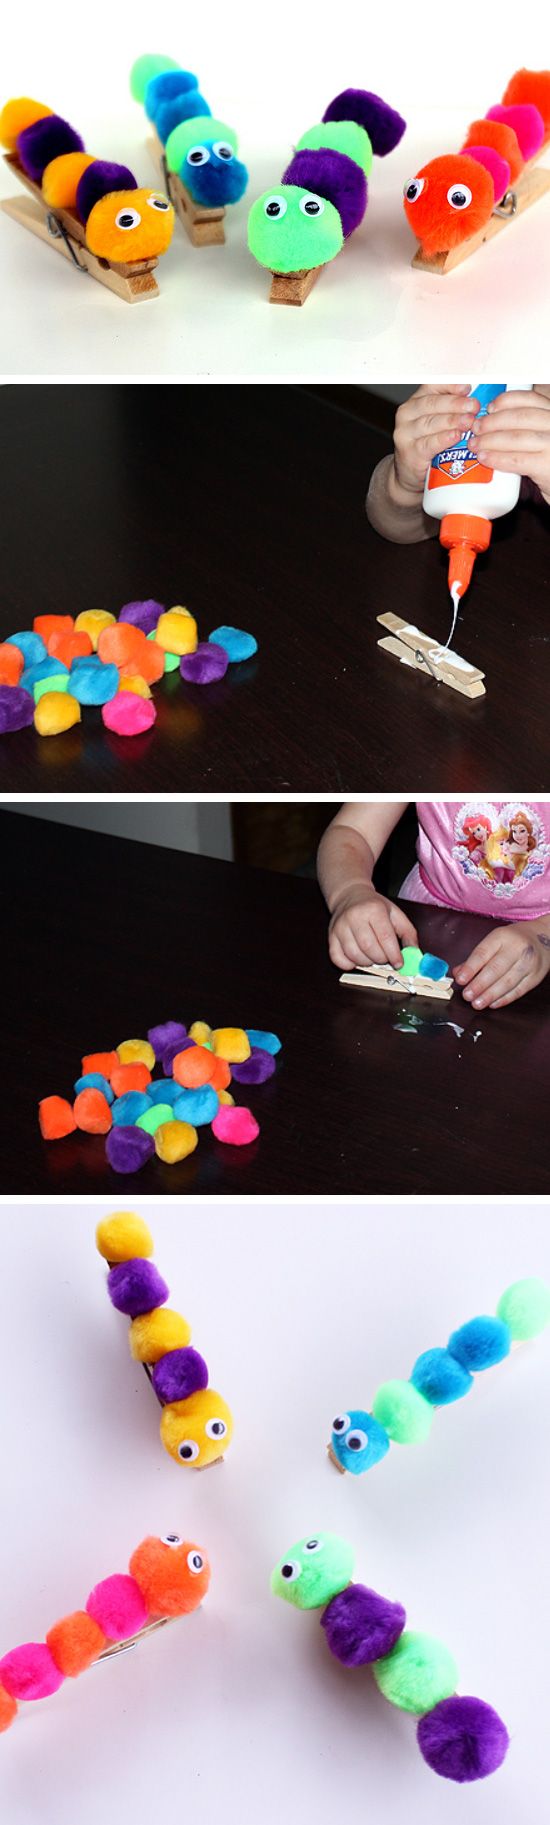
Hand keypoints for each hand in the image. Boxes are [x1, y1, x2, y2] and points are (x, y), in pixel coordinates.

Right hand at [329, 887, 417, 971]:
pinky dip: (350, 964)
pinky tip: (358, 958)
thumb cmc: (374, 906)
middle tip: (386, 958)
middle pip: (369, 948)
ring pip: (354, 956)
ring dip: (367, 963)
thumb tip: (414, 955)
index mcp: (373, 909)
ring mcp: (340, 927)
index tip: (399, 963)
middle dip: (381, 959)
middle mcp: (354, 917)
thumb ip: (409, 934)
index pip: (385, 937)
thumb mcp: (396, 914)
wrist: (349, 895)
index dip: (394, 955)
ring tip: (373, 956)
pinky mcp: (331, 937)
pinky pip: (338, 959)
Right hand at [391, 385, 478, 498]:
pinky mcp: (409, 453)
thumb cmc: (430, 445)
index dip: (450, 385)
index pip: (432, 386)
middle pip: (432, 403)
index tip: (467, 388)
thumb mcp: (439, 423)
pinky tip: (455, 436)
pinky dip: (443, 439)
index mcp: (417, 401)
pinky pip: (428, 443)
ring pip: (430, 423)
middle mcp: (408, 414)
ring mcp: (405, 434)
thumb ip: (454, 409)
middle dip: (456, 404)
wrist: (412, 474)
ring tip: (469, 422)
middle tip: (474, 406)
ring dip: (452, 421)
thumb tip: (480, 400)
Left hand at [453, 923, 549, 1009]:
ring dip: (490, 995)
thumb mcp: (494, 940)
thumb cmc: (514, 939)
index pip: (483, 953)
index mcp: (502, 936)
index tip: (460, 980)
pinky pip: (518, 990)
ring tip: (477, 1003)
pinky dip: (504, 999)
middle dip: (479, 985)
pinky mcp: (536, 976)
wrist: (544, 936)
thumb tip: (458, 973)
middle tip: (467, 995)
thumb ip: (476, 957)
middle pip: (495, 969)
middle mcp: (517, 948)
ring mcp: (528, 963)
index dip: (470, 968)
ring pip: (507, 982)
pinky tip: (493, 1003)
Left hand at [469, 387, 549, 503]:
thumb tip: (491, 422)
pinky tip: (485, 459)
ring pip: (515, 437)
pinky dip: (497, 458)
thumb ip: (527, 427)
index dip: (506, 401)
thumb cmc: (549, 462)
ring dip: (490, 440)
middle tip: (476, 428)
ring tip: (475, 445)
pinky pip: (516, 460)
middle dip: (492, 421)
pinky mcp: (547, 466)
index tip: (489, 407)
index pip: (530, 399)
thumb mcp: (543, 438)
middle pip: (519, 417)